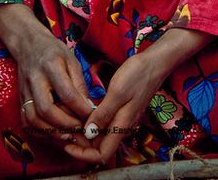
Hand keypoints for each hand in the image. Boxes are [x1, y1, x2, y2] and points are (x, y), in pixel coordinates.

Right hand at [0, 4, 92, 146]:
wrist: (28, 45)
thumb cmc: (54, 52)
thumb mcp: (71, 60)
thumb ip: (79, 84)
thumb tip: (88, 109)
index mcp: (51, 66)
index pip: (66, 93)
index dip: (80, 109)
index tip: (91, 116)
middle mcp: (35, 79)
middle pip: (46, 109)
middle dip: (65, 124)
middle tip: (80, 130)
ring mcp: (25, 91)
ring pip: (33, 119)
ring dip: (52, 131)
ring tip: (68, 134)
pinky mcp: (19, 99)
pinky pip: (26, 121)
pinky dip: (40, 131)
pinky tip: (53, 132)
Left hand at [64, 28, 210, 164]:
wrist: (154, 63)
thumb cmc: (137, 75)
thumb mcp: (118, 92)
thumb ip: (103, 114)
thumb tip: (88, 134)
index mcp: (122, 126)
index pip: (102, 155)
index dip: (84, 155)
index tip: (67, 145)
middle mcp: (121, 127)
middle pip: (99, 147)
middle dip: (80, 144)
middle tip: (63, 130)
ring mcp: (121, 119)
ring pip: (100, 135)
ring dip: (84, 133)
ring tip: (67, 120)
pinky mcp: (120, 110)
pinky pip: (104, 123)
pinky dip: (91, 121)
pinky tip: (81, 111)